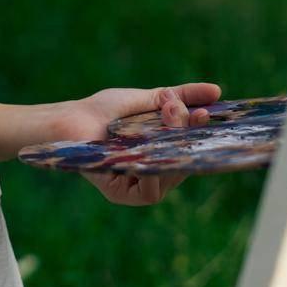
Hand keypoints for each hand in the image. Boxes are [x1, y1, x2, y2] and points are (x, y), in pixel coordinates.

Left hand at [60, 83, 222, 206]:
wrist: (68, 118)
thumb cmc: (102, 110)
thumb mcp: (148, 99)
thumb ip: (181, 96)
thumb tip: (217, 91)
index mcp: (159, 155)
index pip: (190, 152)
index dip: (200, 135)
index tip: (205, 112)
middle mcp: (151, 174)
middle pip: (184, 163)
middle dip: (186, 133)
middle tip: (181, 107)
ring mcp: (136, 186)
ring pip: (170, 176)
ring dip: (173, 144)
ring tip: (169, 115)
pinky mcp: (121, 194)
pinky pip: (149, 191)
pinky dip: (155, 170)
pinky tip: (153, 144)